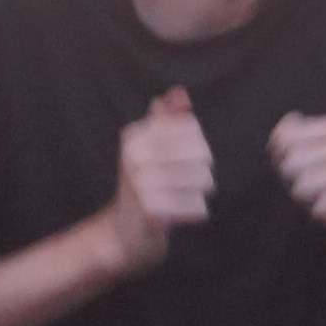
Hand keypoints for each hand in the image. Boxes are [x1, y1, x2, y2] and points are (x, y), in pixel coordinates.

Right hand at [106, 89, 215, 270]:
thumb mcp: (150, 150)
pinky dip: (195, 212)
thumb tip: (179, 92)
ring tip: (181, 199)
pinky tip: (181, 215)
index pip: (192, 129)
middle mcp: (135, 155)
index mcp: (135, 135)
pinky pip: (197, 206)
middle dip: (201, 172)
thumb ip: (167, 120)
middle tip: (184, 184)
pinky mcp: (151, 210)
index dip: (197, 148)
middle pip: (202, 154)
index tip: (182, 161)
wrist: (121, 234)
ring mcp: (141, 183)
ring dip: (199, 193)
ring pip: (204, 180)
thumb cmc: (142, 187)